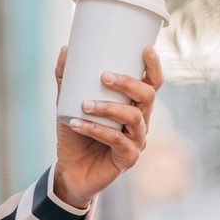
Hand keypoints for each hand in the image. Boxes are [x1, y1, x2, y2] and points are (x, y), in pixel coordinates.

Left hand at [52, 46, 163, 208]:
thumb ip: (66, 79)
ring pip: (134, 118)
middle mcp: (141, 121)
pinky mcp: (127, 159)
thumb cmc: (76, 133)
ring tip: (84, 104)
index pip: (152, 83)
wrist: (69, 171)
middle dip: (128, 83)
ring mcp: (136, 141)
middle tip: (104, 76)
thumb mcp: (68, 103)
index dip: (154, 66)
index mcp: (133, 105)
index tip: (145, 49)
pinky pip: (117, 140)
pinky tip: (77, 123)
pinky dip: (96, 129)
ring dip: (108, 108)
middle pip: (148, 96)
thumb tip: (65, 50)